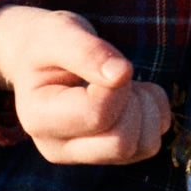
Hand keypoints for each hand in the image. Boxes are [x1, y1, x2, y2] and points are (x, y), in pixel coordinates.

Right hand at [0, 5, 169, 165]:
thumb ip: (86, 51)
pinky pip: (151, 144)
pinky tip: (131, 96)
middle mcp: (58, 148)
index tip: (107, 62)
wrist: (37, 59)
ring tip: (123, 84)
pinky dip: (154, 115)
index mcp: (38, 119)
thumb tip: (121, 74)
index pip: (97, 115)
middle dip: (132, 102)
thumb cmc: (47, 43)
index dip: (117, 84)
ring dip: (146, 108)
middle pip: (122, 143)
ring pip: (144, 146)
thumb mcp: (60, 33)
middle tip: (115, 75)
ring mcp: (84, 156)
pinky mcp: (108, 157)